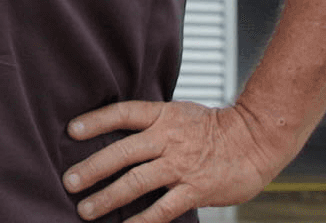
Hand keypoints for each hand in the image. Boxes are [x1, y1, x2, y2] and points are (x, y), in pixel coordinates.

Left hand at [60, 100, 286, 222]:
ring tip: (87, 209)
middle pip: (122, 152)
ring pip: (136, 182)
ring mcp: (181, 165)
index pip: (122, 114)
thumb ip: (152, 123)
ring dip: (108, 197)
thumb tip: (117, 133)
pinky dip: (142, 221)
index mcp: (162, 116)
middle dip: (92, 168)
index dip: (95, 121)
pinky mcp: (195, 189)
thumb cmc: (214, 128)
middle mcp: (167, 139)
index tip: (71, 131)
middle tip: (69, 181)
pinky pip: (163, 209)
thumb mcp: (179, 113)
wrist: (256, 140)